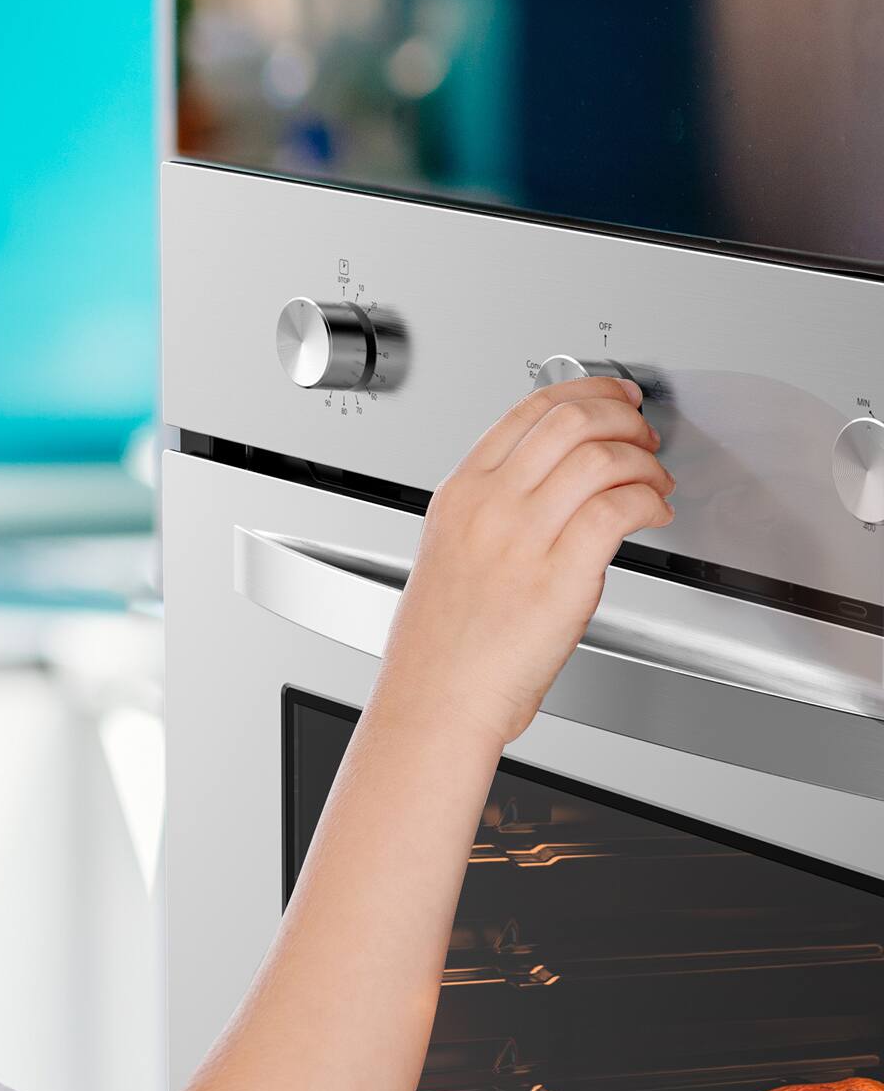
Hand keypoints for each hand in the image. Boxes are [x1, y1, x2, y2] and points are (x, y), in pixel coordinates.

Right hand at [375, 375, 673, 748]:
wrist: (435, 700)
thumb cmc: (442, 645)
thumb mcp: (451, 553)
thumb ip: (494, 513)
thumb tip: (553, 484)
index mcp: (460, 494)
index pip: (528, 410)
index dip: (584, 390)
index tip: (612, 397)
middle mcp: (488, 506)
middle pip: (569, 420)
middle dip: (623, 418)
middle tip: (643, 435)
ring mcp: (522, 538)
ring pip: (600, 456)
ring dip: (643, 460)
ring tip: (654, 481)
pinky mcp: (560, 576)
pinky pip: (619, 508)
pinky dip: (650, 500)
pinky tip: (655, 513)